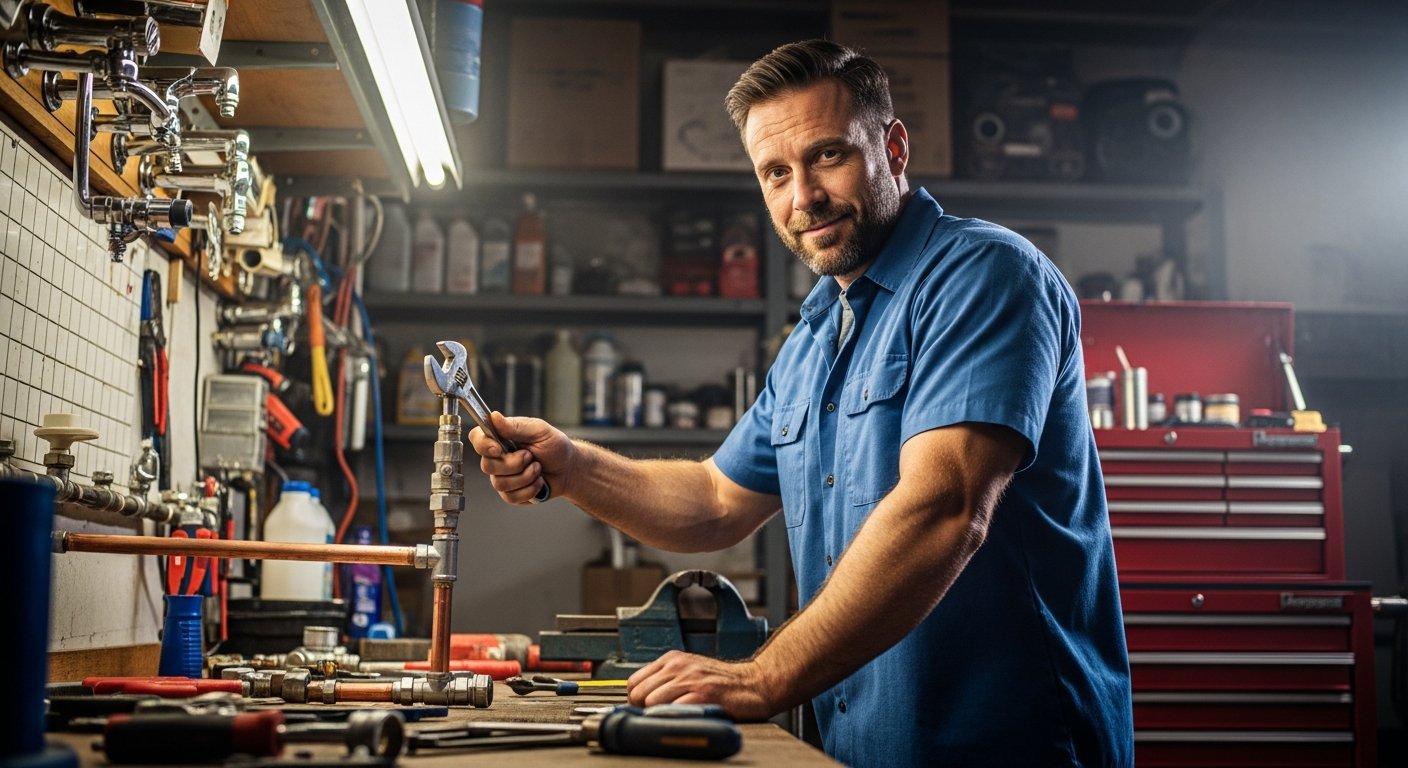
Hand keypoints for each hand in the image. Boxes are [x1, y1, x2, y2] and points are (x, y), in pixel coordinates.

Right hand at [467, 412, 571, 503]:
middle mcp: (497, 457)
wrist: (568, 469)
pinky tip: (538, 482)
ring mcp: (502, 476)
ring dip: (525, 477)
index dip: (483, 445)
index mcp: (501, 437)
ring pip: (499, 483)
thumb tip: (494, 417)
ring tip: (538, 469)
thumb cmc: (555, 446)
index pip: (477, 438)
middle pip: (487, 465)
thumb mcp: (540, 430)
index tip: (498, 449)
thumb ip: (516, 426)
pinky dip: (529, 490)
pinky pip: (510, 497)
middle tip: (531, 457)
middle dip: (514, 463)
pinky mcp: (510, 493)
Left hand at [626, 650, 777, 721]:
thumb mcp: (689, 672)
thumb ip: (666, 681)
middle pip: (638, 693)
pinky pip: (674, 709)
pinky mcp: (703, 694)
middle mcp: (678, 666)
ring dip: (657, 715)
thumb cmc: (722, 682)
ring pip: (651, 701)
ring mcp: (690, 679)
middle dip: (643, 710)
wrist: (754, 684)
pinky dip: (674, 719)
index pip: (634, 681)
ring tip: (671, 719)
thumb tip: (640, 700)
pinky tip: (683, 720)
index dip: (636, 700)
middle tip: (658, 717)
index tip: (645, 710)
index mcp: (672, 659)